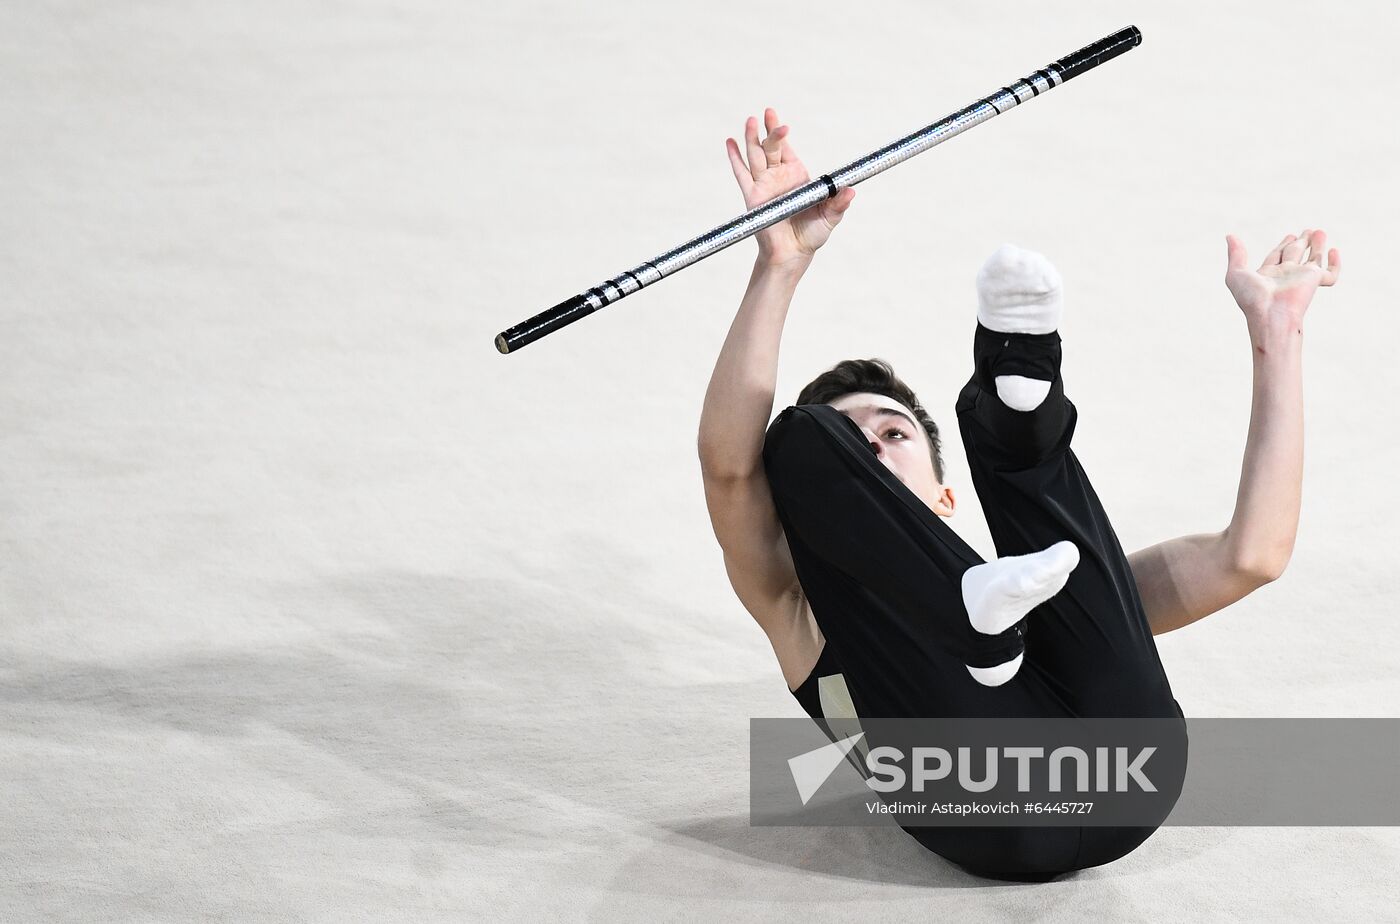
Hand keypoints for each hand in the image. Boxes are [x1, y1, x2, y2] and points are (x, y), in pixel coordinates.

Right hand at [725, 107, 855, 265]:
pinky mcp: (752, 197)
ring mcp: (763, 186)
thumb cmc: (811, 235)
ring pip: (755, 156)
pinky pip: (741, 175)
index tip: (783, 123)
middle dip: (769, 130)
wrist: (792, 255)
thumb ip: (838, 203)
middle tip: (769, 113)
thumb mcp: (830, 216)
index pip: (787, 149)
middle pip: (770, 147)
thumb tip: (851, 191)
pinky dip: (734, 159)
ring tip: (750, 120)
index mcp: (796, 176)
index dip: (782, 134)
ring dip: (751, 138)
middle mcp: (778, 177)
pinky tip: (730, 143)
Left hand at [1224, 229, 1341, 326]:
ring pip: (1313, 259)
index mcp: (1268, 275)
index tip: (1289, 236)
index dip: (1282, 245)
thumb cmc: (1252, 299)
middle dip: (1300, 242)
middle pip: (1295, 255)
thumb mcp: (1236, 274)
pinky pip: (1331, 273)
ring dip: (1316, 245)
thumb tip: (1229, 236)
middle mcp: (1286, 275)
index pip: (1277, 256)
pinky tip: (1333, 250)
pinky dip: (1335, 263)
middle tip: (1306, 231)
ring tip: (1319, 232)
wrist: (1271, 315)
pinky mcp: (1315, 280)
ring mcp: (1302, 278)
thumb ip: (1236, 255)